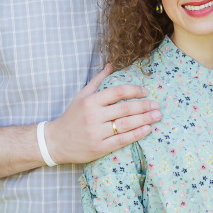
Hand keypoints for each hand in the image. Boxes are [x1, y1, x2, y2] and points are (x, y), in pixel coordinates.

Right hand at [46, 65, 161, 163]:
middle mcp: (93, 116)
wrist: (55, 142)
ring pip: (125, 124)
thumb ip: (97, 81)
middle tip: (157, 105)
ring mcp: (96, 133)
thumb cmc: (71, 117)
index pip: (117, 92)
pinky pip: (122, 140)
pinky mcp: (99, 148)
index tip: (145, 92)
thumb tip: (111, 65)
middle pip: (125, 109)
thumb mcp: (81, 96)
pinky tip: (147, 129)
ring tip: (157, 116)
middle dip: (144, 106)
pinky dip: (136, 134)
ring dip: (144, 119)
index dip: (134, 90)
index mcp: (90, 101)